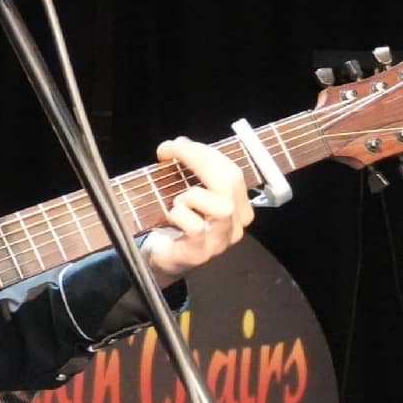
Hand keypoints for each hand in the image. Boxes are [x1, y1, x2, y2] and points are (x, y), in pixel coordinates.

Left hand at [141, 137, 254, 285]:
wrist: (163, 259)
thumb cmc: (177, 223)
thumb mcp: (188, 192)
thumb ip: (191, 170)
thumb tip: (180, 143)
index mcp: (239, 204)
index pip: (231, 170)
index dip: (204, 152)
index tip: (176, 143)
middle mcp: (237, 222)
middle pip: (229, 181)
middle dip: (198, 159)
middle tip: (170, 150)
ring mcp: (222, 239)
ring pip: (221, 207)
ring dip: (193, 195)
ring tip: (178, 201)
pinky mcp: (202, 252)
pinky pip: (196, 227)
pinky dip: (179, 215)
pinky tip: (170, 218)